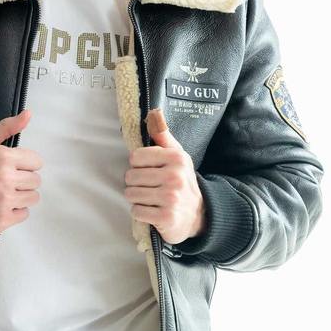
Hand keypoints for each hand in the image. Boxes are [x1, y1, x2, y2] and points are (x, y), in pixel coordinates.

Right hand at [0, 109, 42, 236]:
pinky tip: (2, 205)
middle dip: (23, 180)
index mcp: (3, 158)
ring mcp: (4, 201)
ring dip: (22, 195)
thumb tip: (28, 114)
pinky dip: (15, 211)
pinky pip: (24, 213)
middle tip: (7, 181)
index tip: (13, 167)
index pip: (36, 161)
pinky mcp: (3, 219)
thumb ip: (6, 127)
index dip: (25, 164)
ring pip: (33, 197)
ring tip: (5, 193)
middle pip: (36, 180)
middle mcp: (5, 179)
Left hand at [124, 108, 205, 244]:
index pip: (135, 157)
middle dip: (136, 184)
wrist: (199, 214)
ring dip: (137, 198)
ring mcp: (171, 198)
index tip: (149, 170)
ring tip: (150, 199)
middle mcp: (175, 176)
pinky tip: (152, 211)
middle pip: (131, 176)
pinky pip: (136, 211)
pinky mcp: (166, 217)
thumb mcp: (177, 156)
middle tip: (150, 187)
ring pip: (131, 194)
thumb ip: (163, 136)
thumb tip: (154, 113)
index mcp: (176, 158)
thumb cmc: (181, 181)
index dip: (138, 165)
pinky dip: (140, 213)